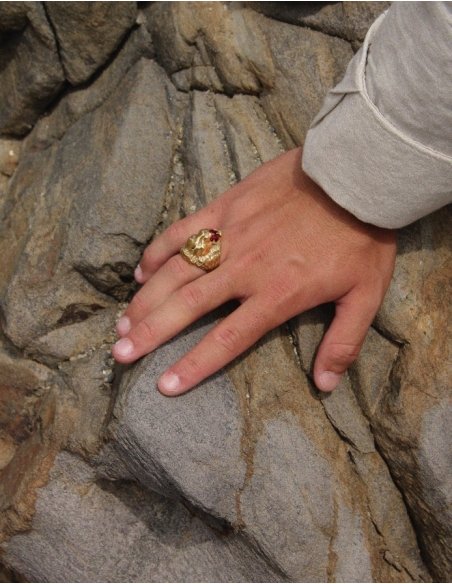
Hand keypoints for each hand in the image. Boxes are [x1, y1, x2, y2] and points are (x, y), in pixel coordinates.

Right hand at [112, 148, 395, 395]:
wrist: (353, 175)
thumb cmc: (361, 236)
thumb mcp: (365, 295)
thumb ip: (342, 342)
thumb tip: (325, 386)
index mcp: (275, 294)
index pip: (227, 338)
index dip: (194, 365)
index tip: (165, 385)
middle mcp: (244, 268)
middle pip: (187, 306)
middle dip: (151, 332)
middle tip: (120, 352)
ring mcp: (230, 234)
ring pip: (176, 271)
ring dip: (146, 298)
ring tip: (122, 321)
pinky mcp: (225, 206)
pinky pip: (183, 230)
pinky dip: (159, 250)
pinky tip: (140, 270)